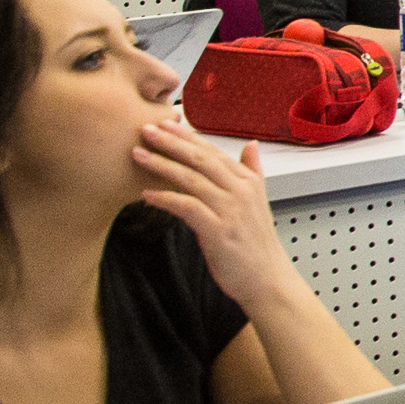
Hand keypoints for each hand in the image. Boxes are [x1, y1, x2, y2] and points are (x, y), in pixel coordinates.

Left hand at [132, 120, 307, 299]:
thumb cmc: (256, 244)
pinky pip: (187, 207)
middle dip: (170, 142)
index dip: (188, 136)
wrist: (267, 279)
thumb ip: (253, 172)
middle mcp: (241, 191)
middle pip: (200, 159)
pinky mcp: (218, 230)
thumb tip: (251, 146)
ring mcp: (230, 210)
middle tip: (145, 129)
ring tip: (138, 155)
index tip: (165, 124)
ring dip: (161, 165)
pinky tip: (146, 194)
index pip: (213, 151)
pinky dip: (166, 198)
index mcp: (248, 182)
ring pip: (191, 179)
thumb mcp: (258, 202)